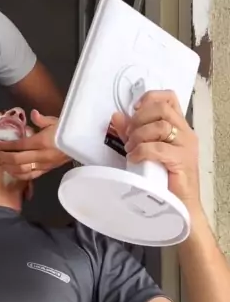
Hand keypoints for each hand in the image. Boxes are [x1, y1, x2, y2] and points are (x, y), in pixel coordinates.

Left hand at [0, 110, 68, 180]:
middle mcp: (42, 155)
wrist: (81, 144)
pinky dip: (19, 175)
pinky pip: (31, 176)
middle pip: (18, 159)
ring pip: (22, 170)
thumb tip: (32, 114)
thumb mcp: (56, 121)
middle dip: (4, 157)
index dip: (6, 146)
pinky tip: (12, 172)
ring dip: (9, 167)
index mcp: (42, 142)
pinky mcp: (46, 171)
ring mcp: (44, 165)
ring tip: (0, 162)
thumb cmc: (67, 132)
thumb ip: (41, 119)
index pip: (20, 145)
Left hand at [111, 90, 200, 209]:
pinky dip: (141, 151)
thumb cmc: (164, 178)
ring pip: (159, 126)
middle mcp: (184, 132)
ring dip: (138, 137)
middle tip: (130, 135)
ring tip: (131, 150)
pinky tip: (135, 159)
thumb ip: (132, 132)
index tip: (134, 109)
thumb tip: (117, 116)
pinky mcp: (182, 160)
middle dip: (139, 119)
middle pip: (161, 108)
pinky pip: (157, 148)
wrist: (180, 204)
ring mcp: (185, 145)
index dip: (149, 98)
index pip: (169, 97)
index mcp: (178, 126)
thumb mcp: (145, 149)